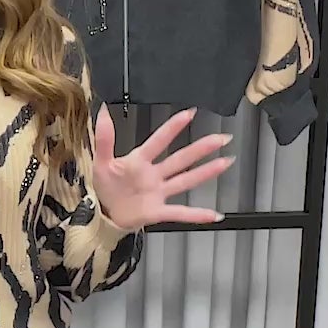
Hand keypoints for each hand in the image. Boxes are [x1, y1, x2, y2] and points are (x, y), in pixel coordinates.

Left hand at [91, 106, 233, 230]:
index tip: (189, 113)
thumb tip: (102, 112)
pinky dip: (196, 214)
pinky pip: (180, 213)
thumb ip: (104, 138)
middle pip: (181, 159)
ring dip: (206, 172)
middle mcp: (154, 175)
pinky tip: (213, 214)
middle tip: (221, 137)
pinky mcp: (158, 211)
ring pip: (186, 180)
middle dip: (201, 148)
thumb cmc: (105, 188)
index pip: (159, 141)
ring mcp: (158, 193)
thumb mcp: (101, 162)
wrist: (103, 215)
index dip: (173, 127)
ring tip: (225, 162)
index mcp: (140, 161)